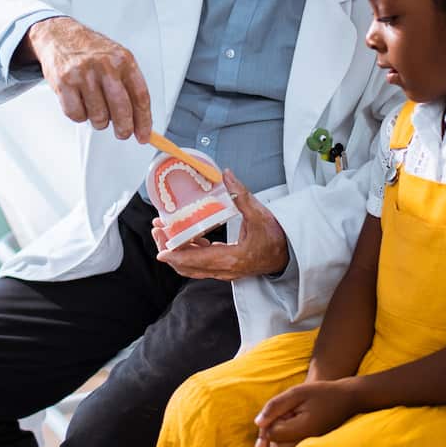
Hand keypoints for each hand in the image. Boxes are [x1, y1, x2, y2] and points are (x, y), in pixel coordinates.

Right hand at [22, 16, 151, 142]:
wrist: (60, 35)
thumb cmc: (90, 51)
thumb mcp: (117, 59)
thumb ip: (129, 86)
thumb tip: (139, 120)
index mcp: (123, 60)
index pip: (140, 96)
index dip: (144, 121)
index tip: (144, 135)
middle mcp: (105, 66)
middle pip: (122, 109)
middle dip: (124, 128)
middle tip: (123, 132)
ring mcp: (84, 74)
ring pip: (98, 116)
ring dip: (99, 120)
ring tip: (96, 107)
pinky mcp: (64, 83)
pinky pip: (77, 115)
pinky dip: (80, 116)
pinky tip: (80, 103)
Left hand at [152, 172, 288, 279]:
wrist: (288, 255)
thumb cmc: (275, 238)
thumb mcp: (261, 215)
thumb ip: (242, 195)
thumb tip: (227, 175)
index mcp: (231, 259)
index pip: (198, 260)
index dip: (178, 255)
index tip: (161, 251)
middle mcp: (224, 269)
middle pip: (189, 266)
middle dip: (170, 250)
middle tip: (158, 231)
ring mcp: (224, 271)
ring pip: (192, 267)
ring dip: (177, 251)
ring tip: (164, 232)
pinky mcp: (224, 267)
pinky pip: (201, 263)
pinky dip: (189, 252)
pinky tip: (186, 236)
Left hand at [254, 379, 357, 446]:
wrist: (346, 399)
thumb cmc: (321, 393)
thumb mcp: (296, 392)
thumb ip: (275, 406)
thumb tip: (258, 423)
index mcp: (303, 429)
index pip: (272, 434)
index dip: (270, 421)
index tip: (282, 409)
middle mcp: (307, 443)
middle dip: (273, 432)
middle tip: (286, 414)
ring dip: (279, 437)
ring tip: (291, 419)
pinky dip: (286, 440)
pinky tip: (293, 426)